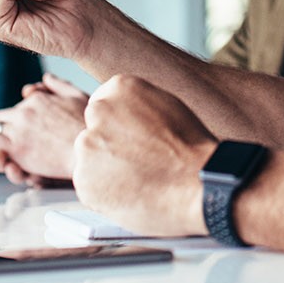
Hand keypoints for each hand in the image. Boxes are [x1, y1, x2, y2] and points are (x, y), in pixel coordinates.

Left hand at [0, 74, 89, 184]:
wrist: (91, 150)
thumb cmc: (90, 128)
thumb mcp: (78, 98)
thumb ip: (60, 86)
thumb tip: (45, 77)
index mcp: (39, 99)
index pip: (19, 106)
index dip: (13, 116)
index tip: (10, 122)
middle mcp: (26, 110)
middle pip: (3, 116)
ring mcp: (19, 128)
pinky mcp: (16, 146)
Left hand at [71, 75, 215, 237]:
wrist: (199, 183)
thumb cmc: (192, 150)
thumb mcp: (167, 107)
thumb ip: (138, 107)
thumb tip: (125, 118)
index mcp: (120, 88)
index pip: (104, 106)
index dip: (120, 128)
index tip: (132, 140)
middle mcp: (99, 111)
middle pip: (93, 131)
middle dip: (108, 147)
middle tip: (135, 163)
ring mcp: (88, 145)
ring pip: (90, 160)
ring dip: (105, 171)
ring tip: (138, 180)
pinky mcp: (84, 179)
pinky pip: (89, 187)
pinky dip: (104, 194)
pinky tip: (131, 194)